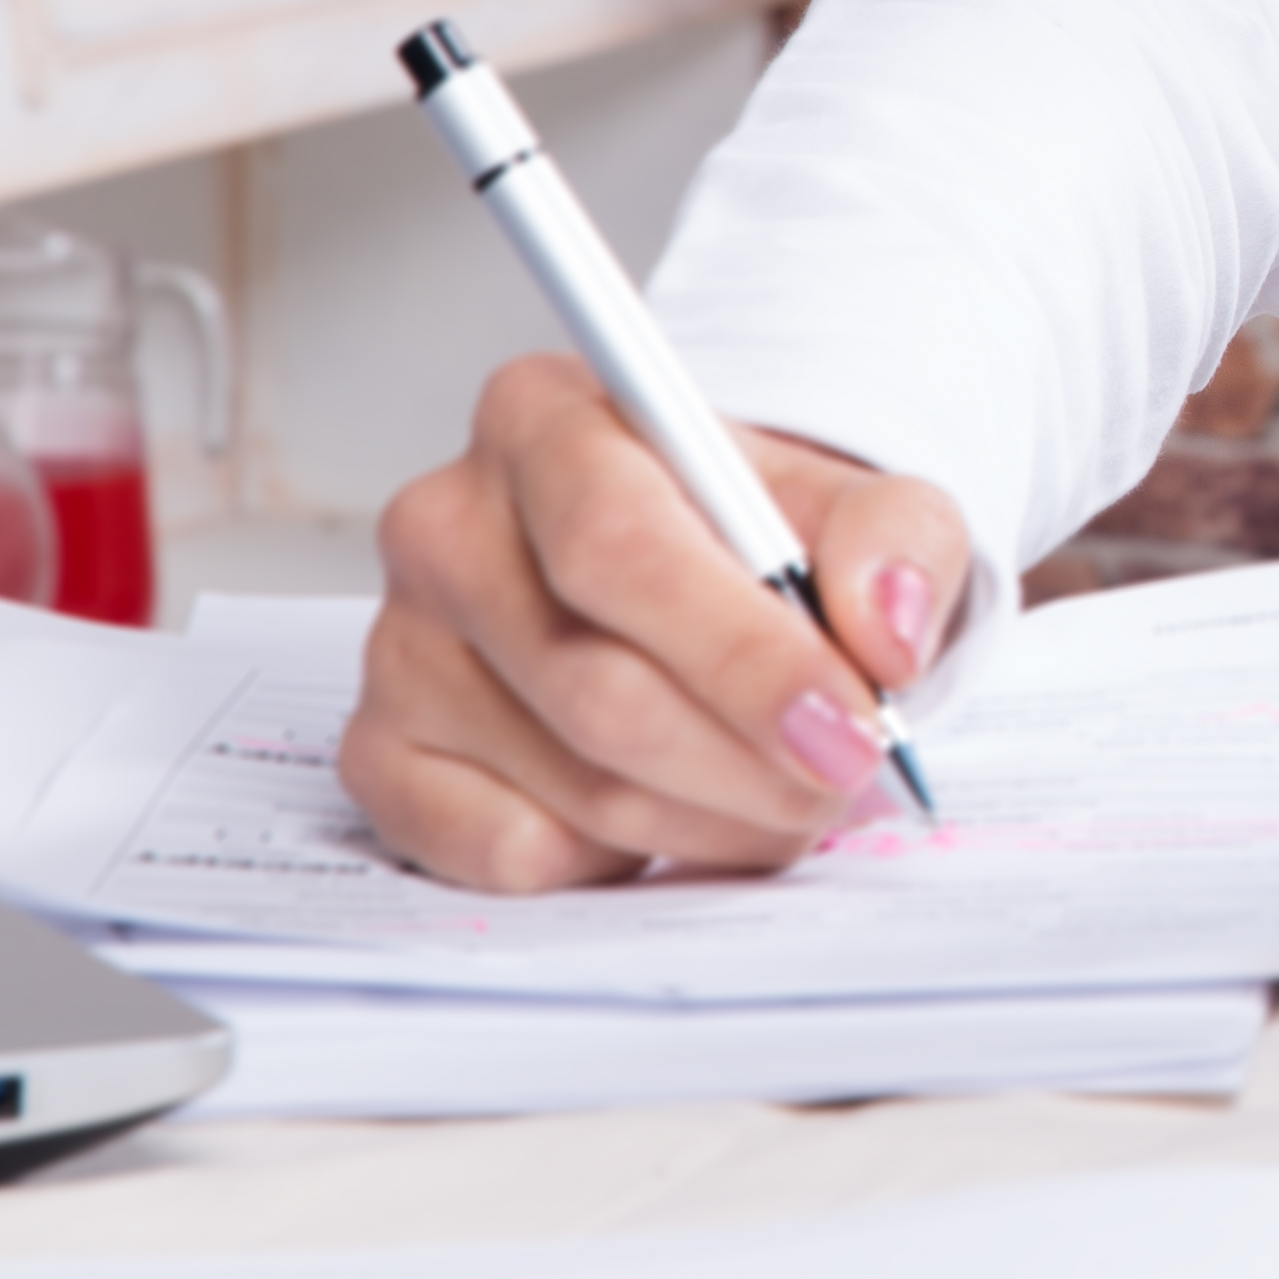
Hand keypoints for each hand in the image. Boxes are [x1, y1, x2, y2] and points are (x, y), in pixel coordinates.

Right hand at [338, 353, 973, 893]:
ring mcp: (401, 646)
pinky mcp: (381, 754)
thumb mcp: (861, 503)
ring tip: (785, 794)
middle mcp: (447, 524)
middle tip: (843, 777)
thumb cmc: (764, 534)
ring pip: (570, 781)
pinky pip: (502, 850)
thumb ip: (898, 541)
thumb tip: (885, 631)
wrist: (705, 574)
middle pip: (597, 683)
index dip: (742, 655)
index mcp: (548, 420)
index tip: (850, 724)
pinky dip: (615, 857)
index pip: (621, 545)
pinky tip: (672, 809)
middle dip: (748, 758)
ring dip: (709, 817)